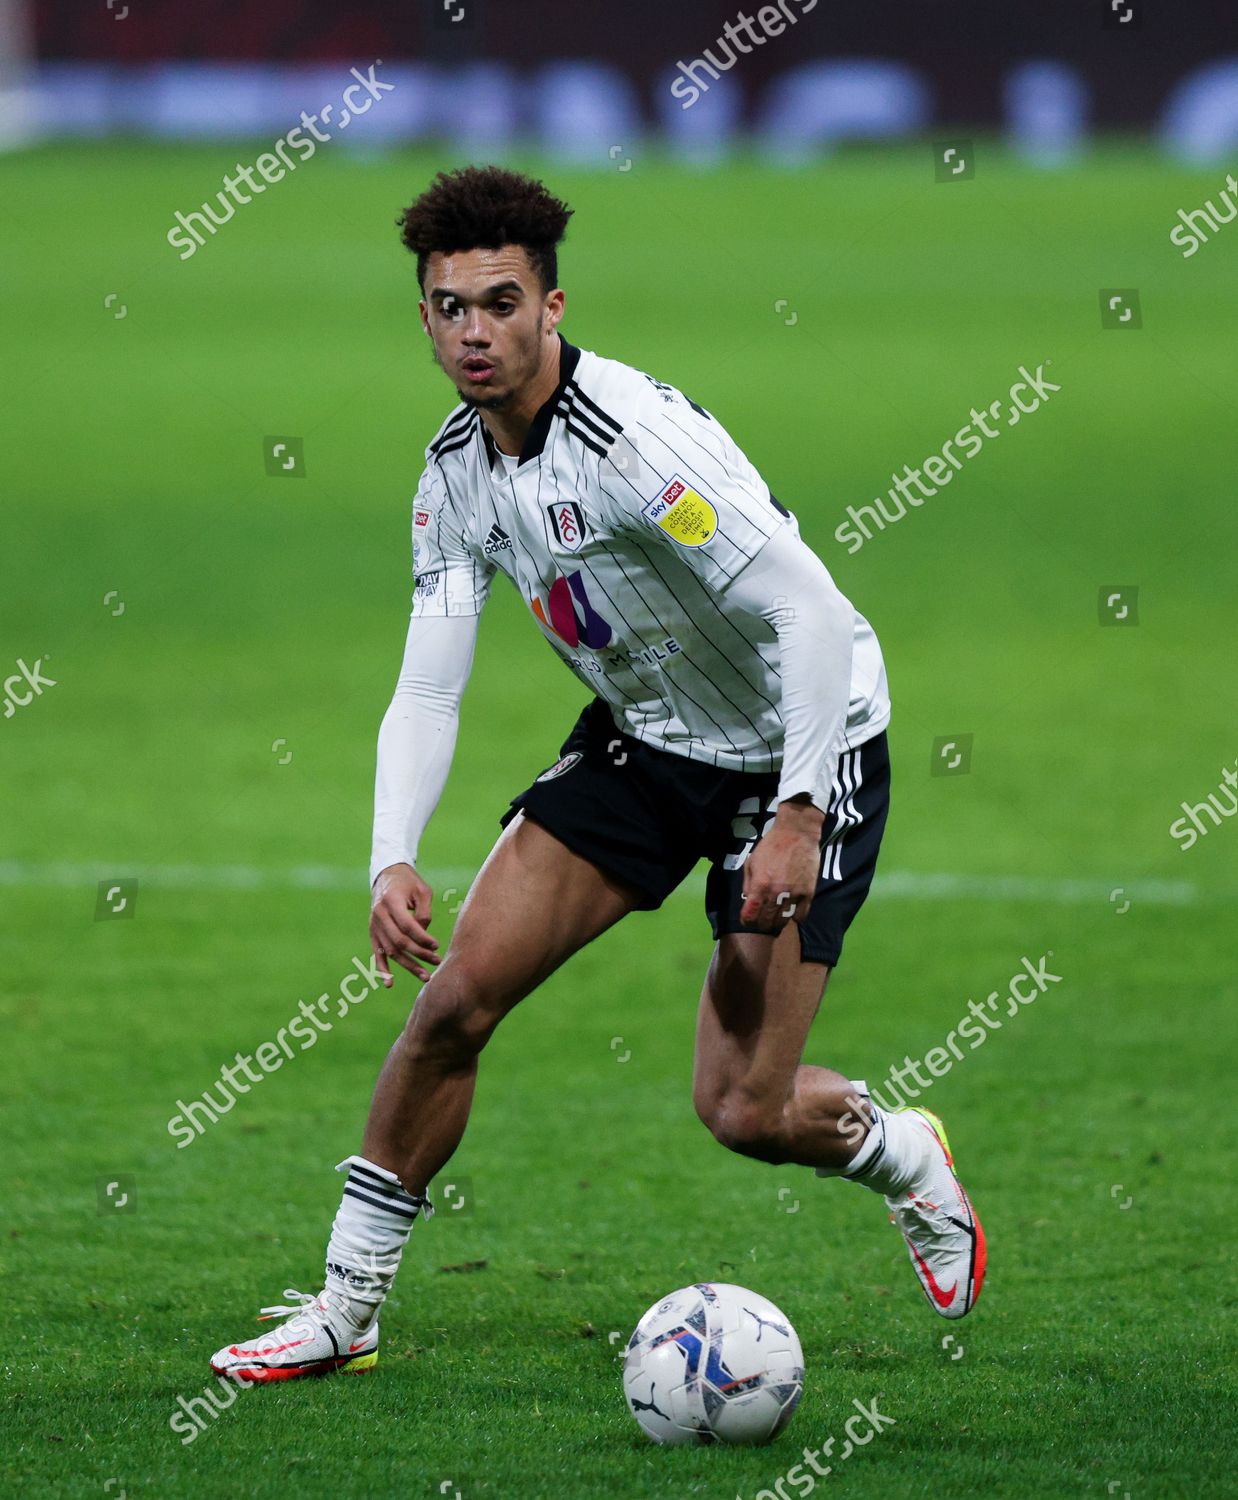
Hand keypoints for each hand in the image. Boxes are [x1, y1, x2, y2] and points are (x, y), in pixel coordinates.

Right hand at [370, 863, 440, 985]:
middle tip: (437, 962)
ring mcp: (374, 925)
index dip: (422, 938)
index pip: (407, 926)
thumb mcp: (423, 891)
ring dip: (408, 965)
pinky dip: (382, 969)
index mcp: (391, 901)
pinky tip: (390, 984)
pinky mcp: (373, 932)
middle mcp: (379, 915)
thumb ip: (424, 913)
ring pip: (391, 951)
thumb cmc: (409, 883)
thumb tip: (424, 937)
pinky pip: (377, 953)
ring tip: (426, 977)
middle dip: (419, 954)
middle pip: (399, 941)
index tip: (437, 946)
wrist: (387, 875)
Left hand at [738, 801, 823, 932]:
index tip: (748, 920)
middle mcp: (776, 893)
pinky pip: (802, 915)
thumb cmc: (771, 846)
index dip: (747, 921)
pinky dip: (795, 917)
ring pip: (784, 920)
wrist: (796, 833)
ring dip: (778, 923)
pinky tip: (792, 912)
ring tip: (776, 920)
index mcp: (759, 886)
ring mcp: (793, 894)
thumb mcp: (752, 862)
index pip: (750, 915)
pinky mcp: (808, 893)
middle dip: (762, 925)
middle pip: (767, 922)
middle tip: (762, 923)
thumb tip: (748, 901)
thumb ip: (747, 883)